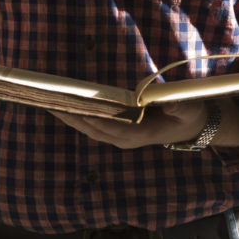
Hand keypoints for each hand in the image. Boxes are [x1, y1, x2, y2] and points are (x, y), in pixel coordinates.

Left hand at [50, 102, 208, 149]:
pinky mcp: (117, 129)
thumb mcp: (188, 109)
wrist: (190, 126)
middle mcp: (123, 138)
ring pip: (89, 127)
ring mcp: (119, 135)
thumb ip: (177, 105)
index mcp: (137, 135)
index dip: (91, 118)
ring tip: (48, 101)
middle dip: (70, 116)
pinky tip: (65, 104)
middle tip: (47, 101)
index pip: (108, 127)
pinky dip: (78, 114)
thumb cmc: (188, 116)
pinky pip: (93, 123)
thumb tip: (164, 99)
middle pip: (91, 128)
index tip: (73, 107)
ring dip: (69, 115)